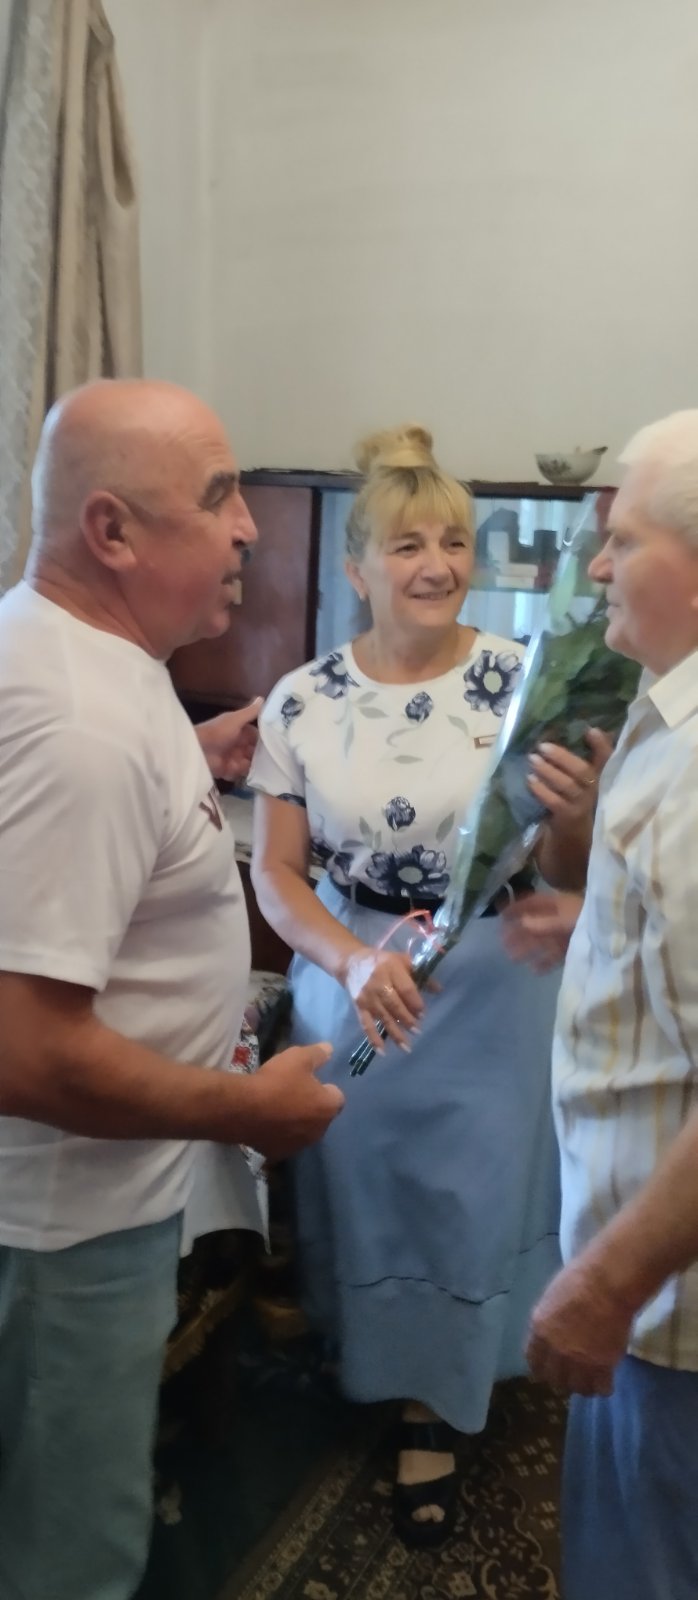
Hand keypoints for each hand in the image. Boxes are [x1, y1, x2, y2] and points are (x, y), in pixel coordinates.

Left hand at [196, 699, 262, 781]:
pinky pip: (237, 774)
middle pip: (254, 753)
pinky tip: (230, 768)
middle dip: (258, 757)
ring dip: (246, 765)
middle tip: (265, 760)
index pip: (257, 737)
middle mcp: (237, 745)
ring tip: (243, 764)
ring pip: (248, 764)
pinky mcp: (226, 770)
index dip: (264, 741)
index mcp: (240, 732)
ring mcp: (232, 758)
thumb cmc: (217, 732)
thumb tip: (263, 698)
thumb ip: (250, 712)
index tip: (275, 745)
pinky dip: (235, 773)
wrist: (197, 748)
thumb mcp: (234, 719)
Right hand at [240, 1041, 343, 1160]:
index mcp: (328, 1107)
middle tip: (292, 1092)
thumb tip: (330, 1049)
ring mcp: (299, 1145)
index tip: (309, 1080)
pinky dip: (279, 1135)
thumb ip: (318, 1054)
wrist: (244, 1109)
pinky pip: (284, 1142)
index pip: (337, 1097)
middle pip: (321, 1116)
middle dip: (312, 1106)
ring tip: (277, 1109)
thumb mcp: (298, 1057)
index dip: (324, 1088)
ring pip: (303, 1131)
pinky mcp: (280, 1154)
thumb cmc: (276, 1081)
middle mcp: (319, 1130)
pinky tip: (266, 1124)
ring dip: (296, 1122)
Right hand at [343, 947, 424, 1052]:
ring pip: (383, 1017)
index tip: (423, 1014)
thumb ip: (420, 975)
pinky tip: (382, 1051)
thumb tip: (439, 990)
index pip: (405, 988)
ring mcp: (367, 996)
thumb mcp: (402, 961)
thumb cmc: (382, 962)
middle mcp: (378, 982)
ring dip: (395, 1033)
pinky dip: (374, 1039)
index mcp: (391, 968)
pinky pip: (366, 1024)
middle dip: (407, 1019)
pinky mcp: (359, 1007)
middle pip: (394, 1004)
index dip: (415, 1002)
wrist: (351, 963)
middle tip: (417, 1030)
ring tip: (406, 1047)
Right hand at [501, 890, 582, 971]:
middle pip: (534, 925)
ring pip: (542, 941)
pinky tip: (534, 970)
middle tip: (503, 943)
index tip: (501, 917)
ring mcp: (565, 933)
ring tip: (512, 959)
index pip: (531, 904)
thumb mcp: (564, 918)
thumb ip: (543, 922)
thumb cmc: (585, 918)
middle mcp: (558, 918)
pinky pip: (556, 955)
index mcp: (556, 904)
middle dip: (518, 933)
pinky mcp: (572, 947)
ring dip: (527, 949)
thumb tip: (522, 923)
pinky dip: (545, 962)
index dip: (516, 908)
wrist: (613, 932)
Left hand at [526, 1251, 635, 1396]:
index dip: (543, 1367)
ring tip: (592, 1378)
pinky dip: (604, 1386)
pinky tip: (607, 1380)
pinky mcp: (603, 1367)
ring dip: (584, 1385)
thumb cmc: (580, 1278)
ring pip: (578, 1389)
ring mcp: (579, 1361)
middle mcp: (555, 1351)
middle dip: (563, 1379)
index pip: (534, 1361)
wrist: (607, 1284)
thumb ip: (549, 1320)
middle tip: (574, 1374)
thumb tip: (552, 1330)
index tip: (550, 1367)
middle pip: (554, 1379)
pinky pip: (601, 1389)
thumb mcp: (552, 1298)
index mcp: (540, 1330)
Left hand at [528, 727, 612, 827]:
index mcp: (601, 774)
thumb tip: (560, 730)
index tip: (590, 730)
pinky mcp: (569, 816)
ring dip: (548, 771)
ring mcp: (583, 804)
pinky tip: (530, 780)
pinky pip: (555, 801)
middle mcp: (596, 788)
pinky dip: (541, 790)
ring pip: (568, 785)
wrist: (572, 833)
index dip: (601, 745)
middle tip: (542, 746)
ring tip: (532, 760)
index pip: (607, 757)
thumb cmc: (574, 796)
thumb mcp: (580, 777)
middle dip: (563, 757)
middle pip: (584, 771)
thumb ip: (574, 758)